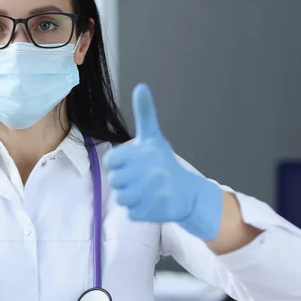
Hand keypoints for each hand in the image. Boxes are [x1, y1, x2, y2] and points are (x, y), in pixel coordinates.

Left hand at [102, 84, 222, 240]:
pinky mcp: (155, 211)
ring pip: (121, 198)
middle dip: (124, 181)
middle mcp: (151, 171)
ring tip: (145, 191)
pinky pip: (131, 213)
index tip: (133, 163)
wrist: (188, 193)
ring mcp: (154, 193)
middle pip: (115, 181)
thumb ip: (144, 114)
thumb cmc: (164, 163)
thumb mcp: (153, 137)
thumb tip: (141, 87)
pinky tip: (151, 202)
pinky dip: (138, 210)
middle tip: (140, 179)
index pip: (112, 161)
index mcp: (146, 151)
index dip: (120, 163)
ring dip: (130, 196)